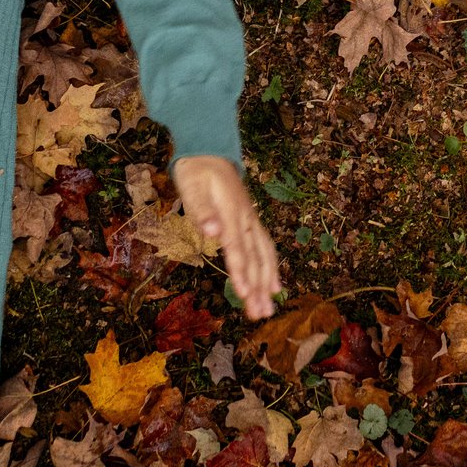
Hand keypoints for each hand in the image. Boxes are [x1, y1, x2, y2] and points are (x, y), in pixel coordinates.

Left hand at [172, 154, 279, 320]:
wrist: (209, 151)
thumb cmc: (196, 170)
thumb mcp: (192, 186)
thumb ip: (201, 210)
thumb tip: (212, 232)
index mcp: (232, 212)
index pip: (237, 248)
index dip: (241, 272)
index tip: (245, 296)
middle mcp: (246, 219)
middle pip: (255, 257)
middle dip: (258, 288)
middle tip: (260, 315)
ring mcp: (251, 221)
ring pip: (264, 256)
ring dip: (267, 284)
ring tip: (268, 310)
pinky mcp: (251, 223)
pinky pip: (265, 248)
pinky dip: (271, 269)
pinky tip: (274, 287)